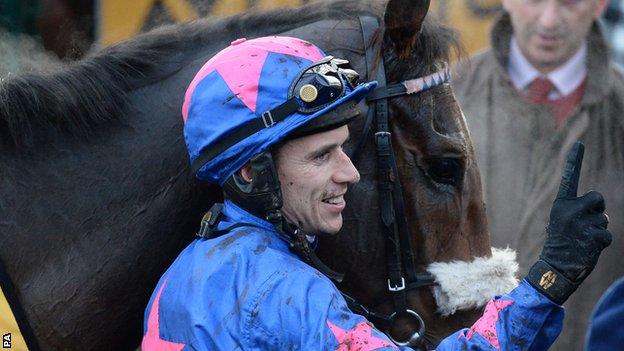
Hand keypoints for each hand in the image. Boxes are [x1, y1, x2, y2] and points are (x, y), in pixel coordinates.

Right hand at [526, 142, 611, 304]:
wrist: (554, 269)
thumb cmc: (560, 246)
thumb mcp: (563, 224)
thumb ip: (579, 213)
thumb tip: (602, 212)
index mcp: (560, 205)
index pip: (569, 178)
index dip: (574, 160)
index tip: (579, 143)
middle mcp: (570, 210)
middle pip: (597, 199)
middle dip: (596, 210)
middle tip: (583, 226)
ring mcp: (583, 223)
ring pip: (604, 219)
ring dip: (598, 231)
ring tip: (582, 242)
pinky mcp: (595, 236)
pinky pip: (607, 235)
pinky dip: (601, 244)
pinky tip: (587, 249)